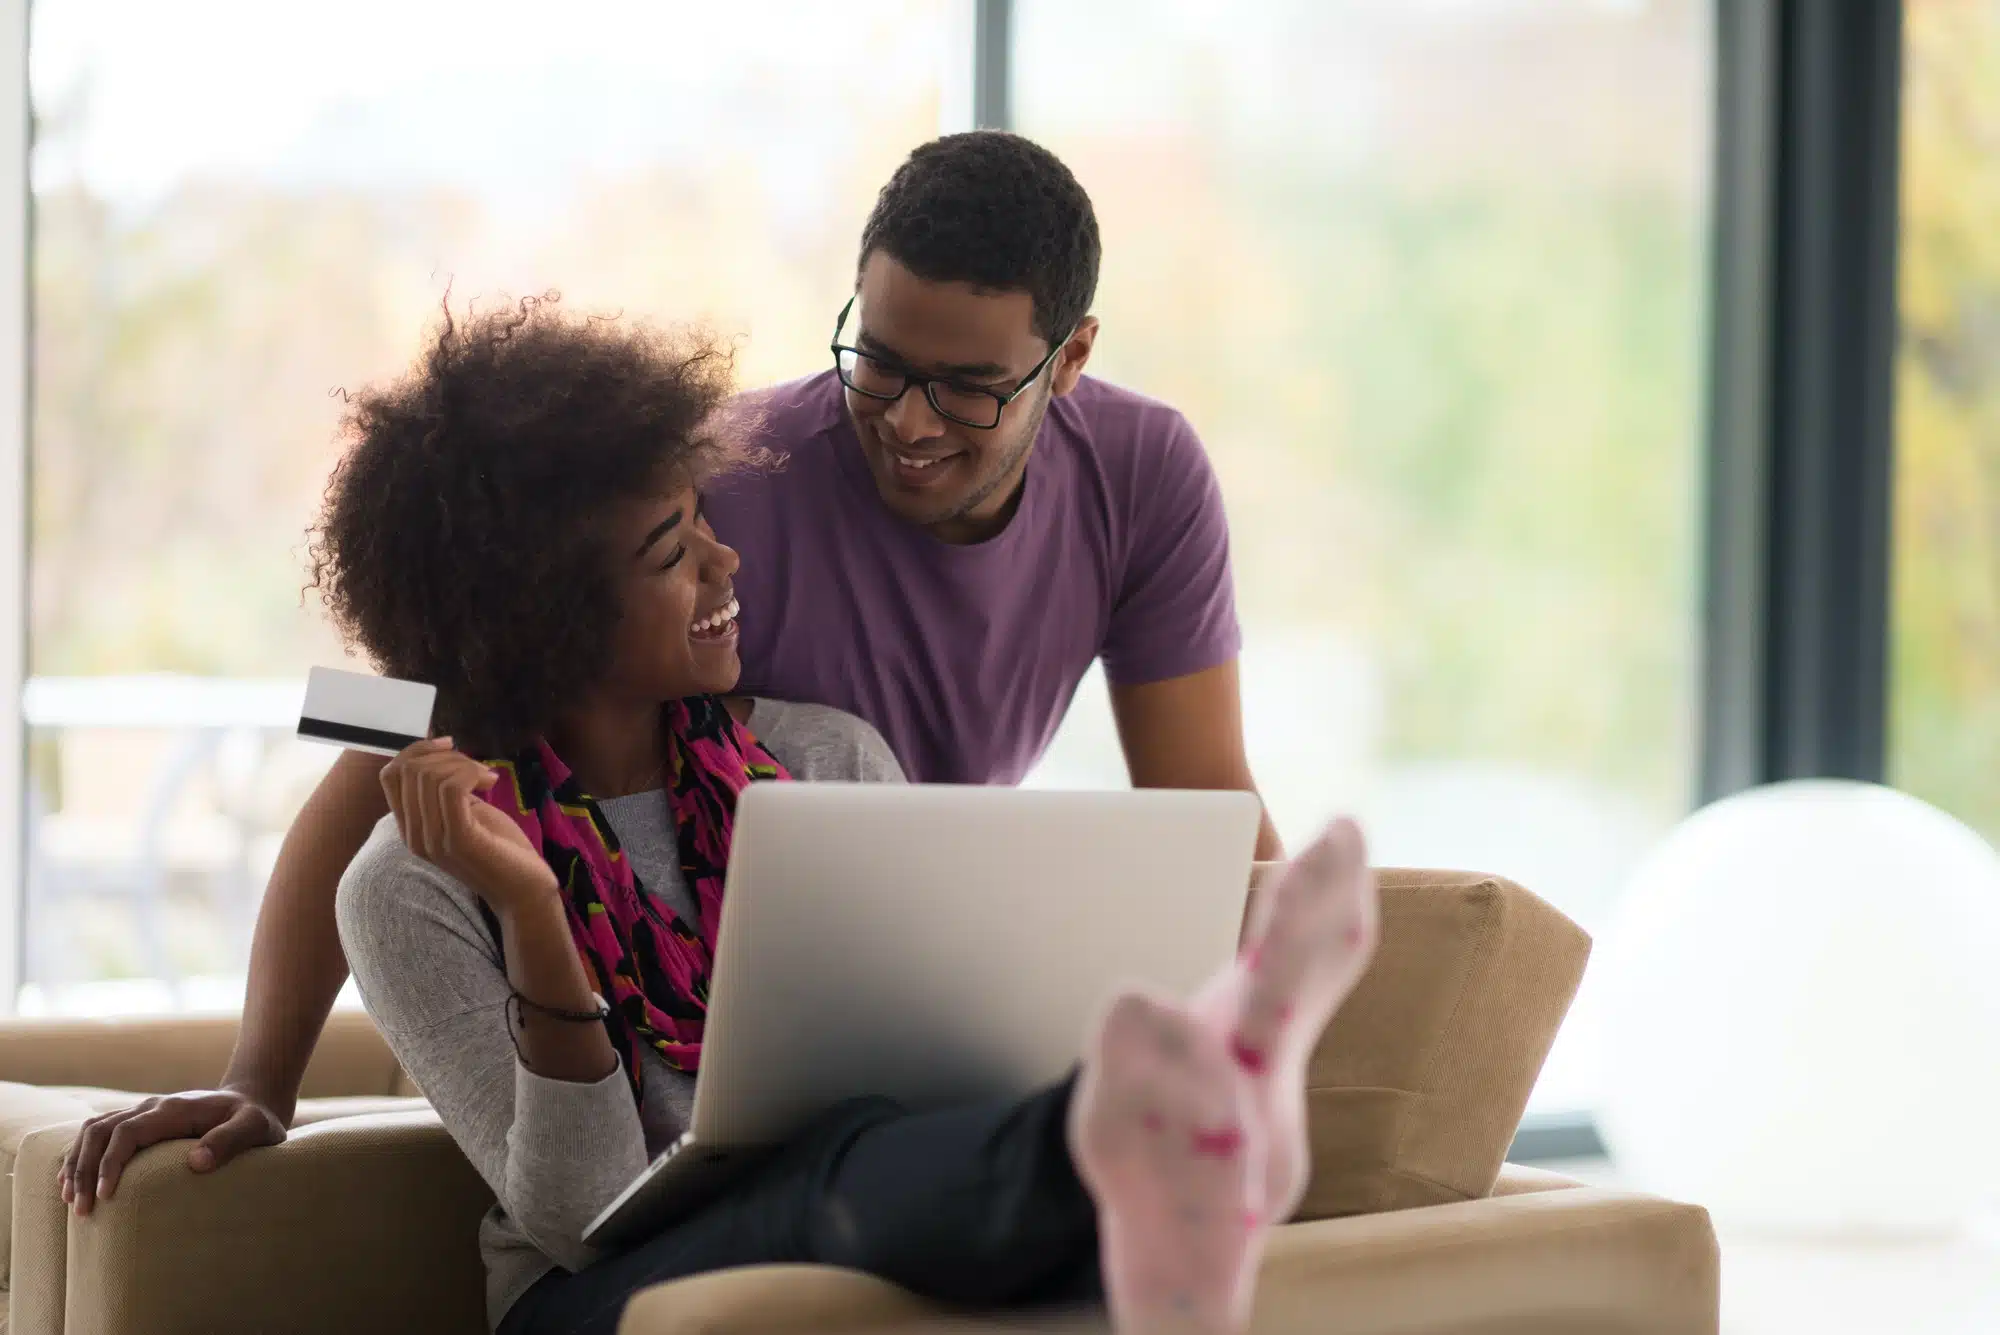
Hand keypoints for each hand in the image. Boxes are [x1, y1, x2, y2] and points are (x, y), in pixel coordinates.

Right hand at [58, 1088, 287, 1215]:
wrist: (251, 1101)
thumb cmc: (256, 1119)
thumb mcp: (255, 1128)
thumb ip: (231, 1141)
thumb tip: (196, 1164)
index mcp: (174, 1109)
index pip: (128, 1131)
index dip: (111, 1162)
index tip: (105, 1196)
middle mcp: (153, 1107)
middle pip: (101, 1130)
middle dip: (84, 1169)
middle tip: (82, 1209)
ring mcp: (144, 1112)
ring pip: (94, 1129)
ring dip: (77, 1162)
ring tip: (70, 1200)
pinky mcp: (141, 1122)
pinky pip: (100, 1132)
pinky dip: (81, 1155)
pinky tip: (72, 1181)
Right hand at [381, 738, 557, 912]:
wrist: (524, 890)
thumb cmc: (499, 848)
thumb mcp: (466, 812)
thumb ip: (447, 790)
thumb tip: (439, 751)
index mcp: (411, 827)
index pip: (390, 774)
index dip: (416, 750)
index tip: (448, 745)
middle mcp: (414, 835)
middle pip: (409, 770)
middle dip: (446, 755)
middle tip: (477, 768)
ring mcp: (433, 839)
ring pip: (429, 776)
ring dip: (462, 764)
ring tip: (487, 777)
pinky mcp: (458, 839)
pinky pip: (451, 788)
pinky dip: (470, 773)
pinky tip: (491, 782)